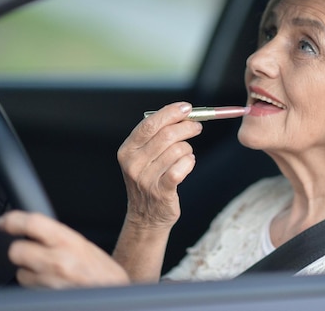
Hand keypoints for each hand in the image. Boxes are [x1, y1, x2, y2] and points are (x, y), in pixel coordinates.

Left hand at [0, 211, 129, 288]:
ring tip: (48, 271)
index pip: (33, 223)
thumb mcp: (85, 246)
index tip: (5, 221)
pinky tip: (51, 284)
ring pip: (21, 274)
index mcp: (69, 242)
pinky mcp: (44, 297)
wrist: (112, 294)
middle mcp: (57, 262)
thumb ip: (60, 237)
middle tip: (29, 250)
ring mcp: (49, 283)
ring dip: (29, 272)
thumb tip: (35, 229)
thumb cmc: (104, 273)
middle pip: (17, 251)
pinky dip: (36, 286)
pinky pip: (30, 289)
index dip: (13, 220)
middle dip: (20, 250)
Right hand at [117, 102, 202, 229]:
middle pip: (166, 135)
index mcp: (127, 150)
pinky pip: (182, 168)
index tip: (186, 107)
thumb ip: (158, 134)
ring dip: (188, 149)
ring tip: (186, 154)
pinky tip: (188, 163)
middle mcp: (133, 164)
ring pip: (178, 150)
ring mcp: (146, 179)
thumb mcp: (144, 156)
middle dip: (187, 127)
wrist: (146, 216)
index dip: (170, 113)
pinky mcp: (161, 191)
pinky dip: (190, 162)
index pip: (150, 124)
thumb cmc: (150, 178)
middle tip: (197, 127)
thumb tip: (184, 113)